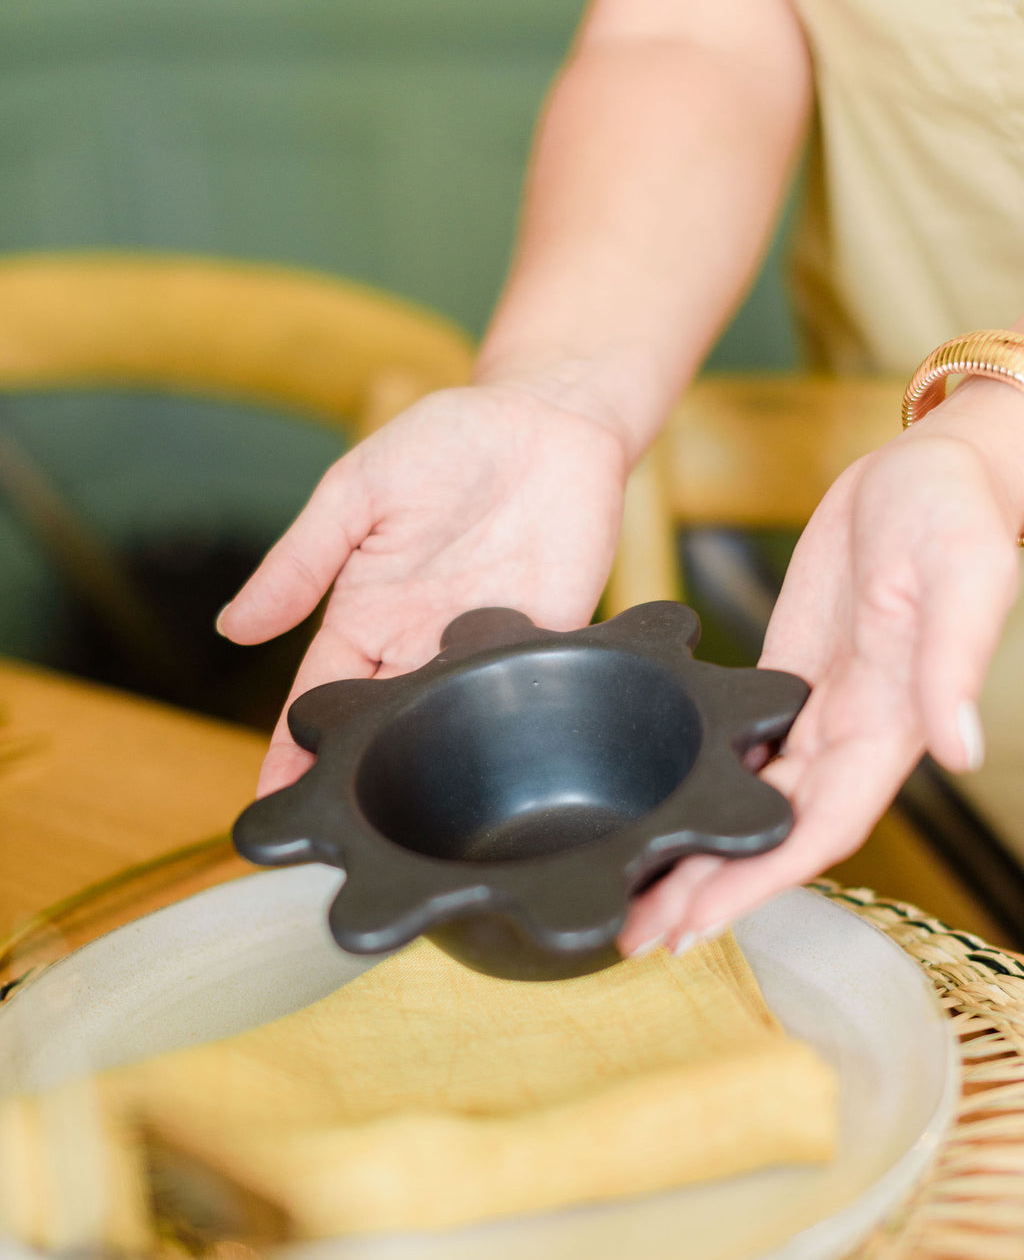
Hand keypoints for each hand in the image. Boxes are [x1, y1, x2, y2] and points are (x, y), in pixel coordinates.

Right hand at [218, 382, 627, 793]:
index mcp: (370, 615)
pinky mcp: (554, 641)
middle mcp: (425, 645)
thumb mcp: (356, 490)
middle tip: (340, 845)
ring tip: (416, 834)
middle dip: (363, 790)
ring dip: (437, 774)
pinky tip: (502, 775)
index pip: (321, 702)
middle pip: (386, 733)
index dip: (293, 756)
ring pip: (456, 729)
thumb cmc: (448, 442)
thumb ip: (301, 561)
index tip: (269, 812)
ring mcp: (489, 647)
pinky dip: (518, 731)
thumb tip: (233, 628)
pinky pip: (533, 695)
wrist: (551, 415)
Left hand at [620, 422, 1023, 953]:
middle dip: (708, 889)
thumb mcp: (963, 576)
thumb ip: (954, 663)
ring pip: (748, 802)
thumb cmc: (956, 513)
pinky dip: (698, 787)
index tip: (698, 925)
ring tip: (632, 891)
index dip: (759, 881)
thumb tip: (960, 751)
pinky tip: (655, 808)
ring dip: (696, 851)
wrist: (932, 464)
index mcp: (890, 725)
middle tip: (635, 933)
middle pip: (771, 834)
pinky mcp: (785, 679)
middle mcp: (849, 734)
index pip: (819, 828)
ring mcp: (815, 710)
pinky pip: (738, 751)